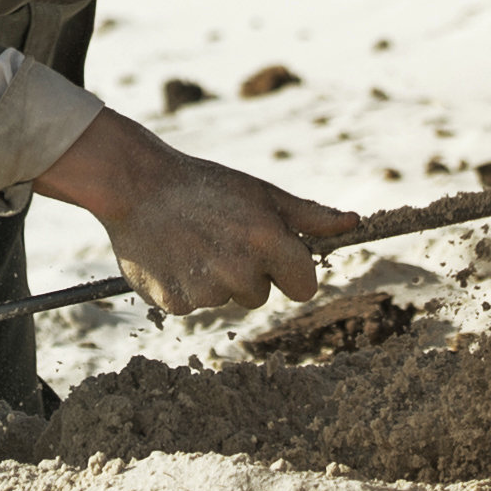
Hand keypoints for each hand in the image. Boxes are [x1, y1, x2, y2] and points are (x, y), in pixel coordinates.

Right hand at [36, 115, 358, 318]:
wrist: (136, 184)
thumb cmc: (207, 185)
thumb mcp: (262, 193)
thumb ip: (310, 217)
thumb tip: (354, 224)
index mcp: (268, 241)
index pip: (304, 286)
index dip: (290, 269)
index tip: (270, 252)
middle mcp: (240, 270)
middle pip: (261, 295)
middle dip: (248, 271)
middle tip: (220, 236)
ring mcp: (204, 290)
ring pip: (226, 300)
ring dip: (214, 278)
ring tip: (192, 241)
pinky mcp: (173, 303)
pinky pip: (193, 306)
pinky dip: (184, 286)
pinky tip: (172, 255)